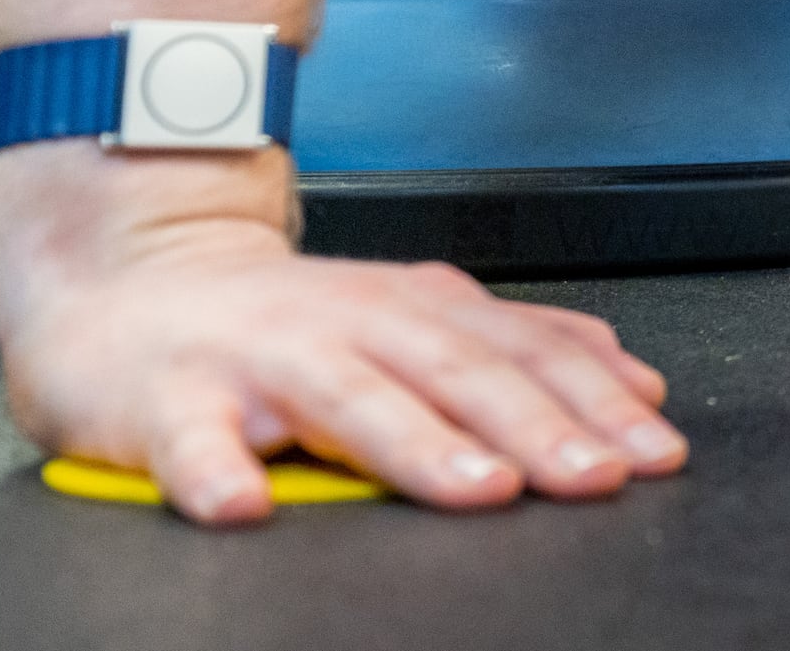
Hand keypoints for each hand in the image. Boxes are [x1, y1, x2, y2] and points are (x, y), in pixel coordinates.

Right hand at [0, 143, 686, 524]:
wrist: (134, 283)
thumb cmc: (287, 324)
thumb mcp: (415, 318)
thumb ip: (515, 347)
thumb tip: (631, 379)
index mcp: (417, 311)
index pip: (525, 352)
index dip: (596, 399)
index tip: (656, 449)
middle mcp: (351, 324)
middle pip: (456, 372)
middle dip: (534, 424)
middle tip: (593, 474)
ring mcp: (260, 360)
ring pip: (348, 400)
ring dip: (416, 444)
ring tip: (477, 486)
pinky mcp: (169, 402)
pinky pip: (193, 443)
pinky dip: (218, 474)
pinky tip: (245, 507)